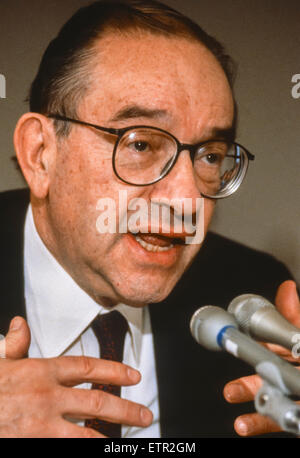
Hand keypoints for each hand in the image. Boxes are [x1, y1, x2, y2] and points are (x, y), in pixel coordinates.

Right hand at [0, 317, 152, 437]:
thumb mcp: (1, 362)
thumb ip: (16, 344)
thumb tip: (20, 323)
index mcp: (42, 372)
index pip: (87, 368)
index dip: (114, 371)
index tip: (133, 376)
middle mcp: (48, 397)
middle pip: (96, 403)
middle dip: (125, 409)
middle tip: (144, 414)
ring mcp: (42, 426)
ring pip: (86, 434)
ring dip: (108, 439)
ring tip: (126, 441)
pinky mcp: (36, 444)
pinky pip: (68, 448)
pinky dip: (84, 448)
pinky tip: (97, 448)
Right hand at [223, 280, 299, 435]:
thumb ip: (297, 318)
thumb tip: (286, 288)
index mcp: (296, 348)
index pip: (270, 343)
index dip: (250, 343)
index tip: (232, 343)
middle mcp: (294, 370)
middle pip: (264, 374)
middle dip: (244, 382)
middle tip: (229, 388)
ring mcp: (296, 392)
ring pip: (267, 398)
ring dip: (248, 404)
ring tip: (236, 411)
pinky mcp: (296, 415)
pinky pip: (275, 419)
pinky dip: (257, 422)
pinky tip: (244, 424)